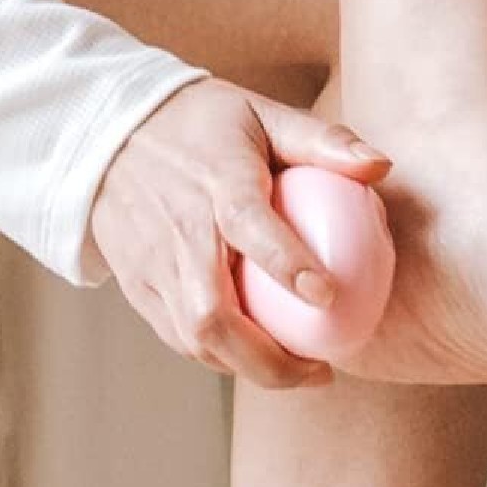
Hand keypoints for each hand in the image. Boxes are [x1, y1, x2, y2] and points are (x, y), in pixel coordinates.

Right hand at [90, 78, 391, 387]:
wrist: (106, 132)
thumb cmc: (201, 123)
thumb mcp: (263, 113)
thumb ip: (322, 141)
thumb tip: (380, 166)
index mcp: (216, 181)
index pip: (248, 226)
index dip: (287, 265)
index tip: (328, 295)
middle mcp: (179, 229)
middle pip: (213, 314)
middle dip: (268, 359)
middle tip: (319, 371)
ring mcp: (152, 263)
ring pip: (194, 337)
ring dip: (246, 367)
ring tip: (296, 372)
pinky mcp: (136, 284)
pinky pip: (176, 336)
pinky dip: (216, 357)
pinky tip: (253, 358)